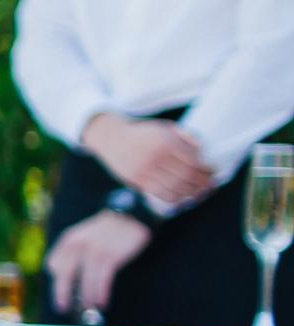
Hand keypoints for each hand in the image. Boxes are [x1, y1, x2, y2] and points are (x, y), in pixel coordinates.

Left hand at [46, 210, 153, 318]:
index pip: (52, 264)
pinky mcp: (111, 256)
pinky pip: (102, 280)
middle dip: (62, 294)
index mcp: (68, 240)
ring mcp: (95, 251)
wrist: (132, 215)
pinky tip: (101, 303)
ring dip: (85, 299)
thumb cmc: (108, 230)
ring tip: (88, 310)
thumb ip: (74, 253)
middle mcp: (78, 245)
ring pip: (85, 281)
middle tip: (63, 309)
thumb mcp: (84, 236)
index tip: (58, 292)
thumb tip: (70, 281)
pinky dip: (100, 294)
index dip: (54, 280)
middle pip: (64, 275)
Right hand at [83, 114, 213, 206]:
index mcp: (166, 142)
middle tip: (210, 184)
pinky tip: (182, 196)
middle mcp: (156, 157)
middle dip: (203, 182)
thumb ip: (185, 137)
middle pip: (187, 176)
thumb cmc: (144, 133)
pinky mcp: (137, 181)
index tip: (213, 171)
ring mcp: (145, 170)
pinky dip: (176, 198)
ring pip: (176, 188)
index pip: (194, 161)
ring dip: (192, 193)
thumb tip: (203, 152)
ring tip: (199, 192)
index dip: (207, 169)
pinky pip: (162, 194)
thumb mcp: (165, 128)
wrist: (112, 138)